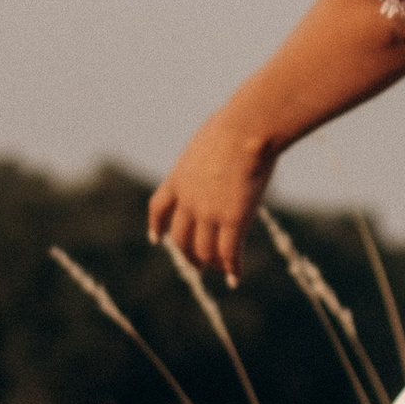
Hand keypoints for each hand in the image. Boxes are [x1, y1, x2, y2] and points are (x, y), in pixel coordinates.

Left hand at [149, 115, 274, 284]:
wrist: (248, 127)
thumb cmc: (238, 124)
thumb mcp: (213, 138)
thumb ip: (212, 153)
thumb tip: (228, 147)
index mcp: (179, 177)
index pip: (159, 208)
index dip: (157, 226)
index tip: (156, 239)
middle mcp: (188, 200)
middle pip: (181, 238)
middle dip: (188, 254)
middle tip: (197, 266)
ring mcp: (209, 212)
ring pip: (205, 250)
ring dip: (211, 264)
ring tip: (219, 272)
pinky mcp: (234, 220)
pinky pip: (229, 253)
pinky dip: (232, 269)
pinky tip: (235, 279)